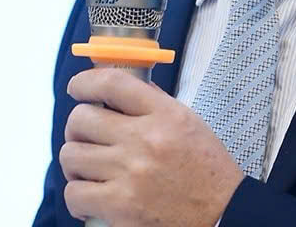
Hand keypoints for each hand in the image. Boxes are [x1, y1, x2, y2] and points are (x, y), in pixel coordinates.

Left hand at [61, 68, 244, 226]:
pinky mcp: (121, 208)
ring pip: (71, 155)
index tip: (77, 88)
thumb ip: (155, 103)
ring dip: (75, 162)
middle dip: (76, 127)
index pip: (112, 83)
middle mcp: (145, 140)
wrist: (223, 216)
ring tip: (87, 168)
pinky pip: (75, 193)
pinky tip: (92, 196)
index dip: (85, 82)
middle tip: (83, 136)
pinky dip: (78, 195)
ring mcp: (131, 174)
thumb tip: (121, 90)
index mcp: (164, 115)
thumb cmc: (207, 174)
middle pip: (82, 118)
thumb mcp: (189, 124)